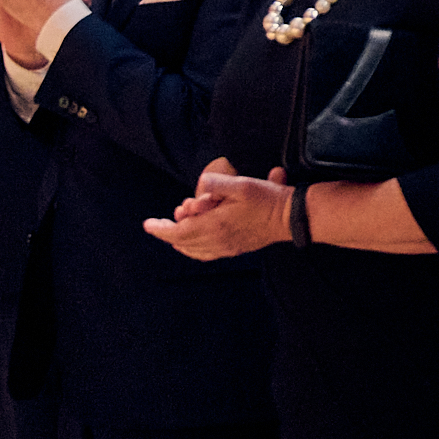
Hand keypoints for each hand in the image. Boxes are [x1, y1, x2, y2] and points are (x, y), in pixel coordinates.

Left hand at [148, 164, 292, 260]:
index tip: (148, 225)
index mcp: (215, 227)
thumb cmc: (267, 200)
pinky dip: (193, 248)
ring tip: (176, 228)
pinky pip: (205, 254)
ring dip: (180, 240)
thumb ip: (214, 184)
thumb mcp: (240, 184)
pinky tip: (194, 241)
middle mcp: (217, 242)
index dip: (160, 229)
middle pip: (182, 243)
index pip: (178, 233)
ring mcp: (226, 248)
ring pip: (192, 250)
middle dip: (169, 231)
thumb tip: (199, 188)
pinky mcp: (234, 249)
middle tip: (165, 218)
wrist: (290, 217)